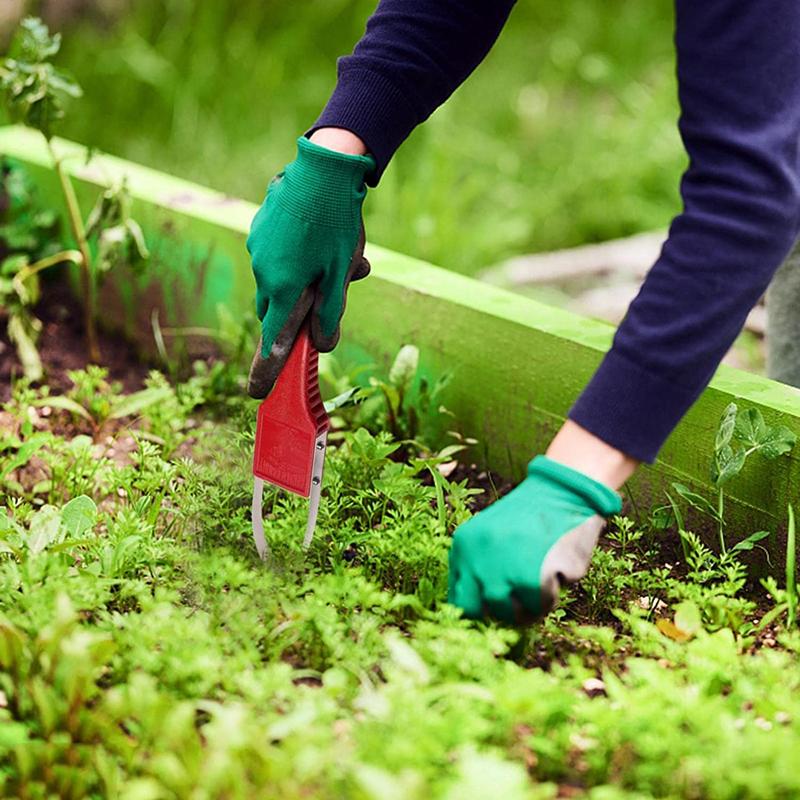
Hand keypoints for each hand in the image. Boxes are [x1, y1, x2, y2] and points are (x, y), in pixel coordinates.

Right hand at [246, 134, 374, 397]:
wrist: (323, 167)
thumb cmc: (336, 225)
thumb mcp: (341, 274)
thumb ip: (331, 313)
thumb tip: (324, 345)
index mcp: (283, 288)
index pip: (272, 341)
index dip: (266, 370)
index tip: (256, 394)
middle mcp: (264, 272)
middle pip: (276, 311)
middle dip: (295, 314)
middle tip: (328, 293)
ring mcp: (258, 248)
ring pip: (278, 280)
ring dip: (301, 280)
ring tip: (341, 256)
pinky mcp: (260, 228)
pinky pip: (274, 255)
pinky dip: (294, 256)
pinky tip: (319, 233)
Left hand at [447, 456, 621, 622]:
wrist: (561, 492)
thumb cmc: (527, 517)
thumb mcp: (488, 534)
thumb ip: (475, 566)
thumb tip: (477, 612)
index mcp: (463, 548)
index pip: (460, 601)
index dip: (480, 610)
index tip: (496, 608)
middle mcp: (479, 562)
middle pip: (488, 612)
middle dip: (507, 612)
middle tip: (523, 597)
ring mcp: (505, 572)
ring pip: (516, 615)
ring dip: (531, 605)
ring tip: (541, 578)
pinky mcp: (535, 579)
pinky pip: (542, 605)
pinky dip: (553, 595)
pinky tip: (555, 569)